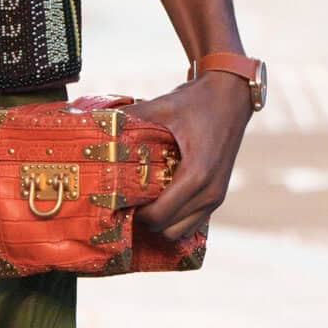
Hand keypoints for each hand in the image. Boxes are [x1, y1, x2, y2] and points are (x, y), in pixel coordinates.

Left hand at [126, 69, 253, 243]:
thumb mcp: (163, 107)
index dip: (135, 213)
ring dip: (161, 222)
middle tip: (128, 200)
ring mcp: (216, 197)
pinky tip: (162, 199)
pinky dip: (176, 219)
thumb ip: (130, 118)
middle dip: (144, 220)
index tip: (120, 198)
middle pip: (166, 230)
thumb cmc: (199, 101)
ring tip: (145, 201)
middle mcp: (210, 192)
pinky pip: (193, 223)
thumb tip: (95, 123)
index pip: (158, 215)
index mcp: (197, 174)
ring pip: (180, 232)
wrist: (232, 95)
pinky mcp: (218, 196)